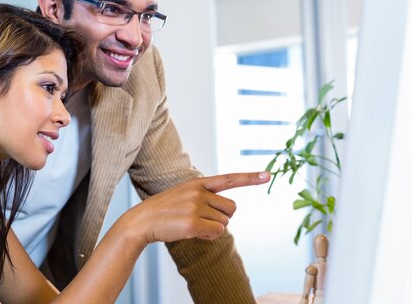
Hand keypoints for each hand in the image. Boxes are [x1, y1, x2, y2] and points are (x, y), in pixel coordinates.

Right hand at [123, 171, 270, 244]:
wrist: (143, 221)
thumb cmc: (165, 211)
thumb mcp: (184, 195)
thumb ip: (204, 197)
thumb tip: (227, 212)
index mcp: (197, 183)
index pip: (229, 178)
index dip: (250, 178)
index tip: (268, 174)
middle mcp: (199, 192)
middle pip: (232, 208)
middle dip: (223, 217)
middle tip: (202, 219)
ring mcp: (196, 207)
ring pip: (225, 222)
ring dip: (214, 228)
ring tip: (193, 225)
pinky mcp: (193, 223)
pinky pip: (217, 232)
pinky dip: (209, 236)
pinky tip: (193, 232)